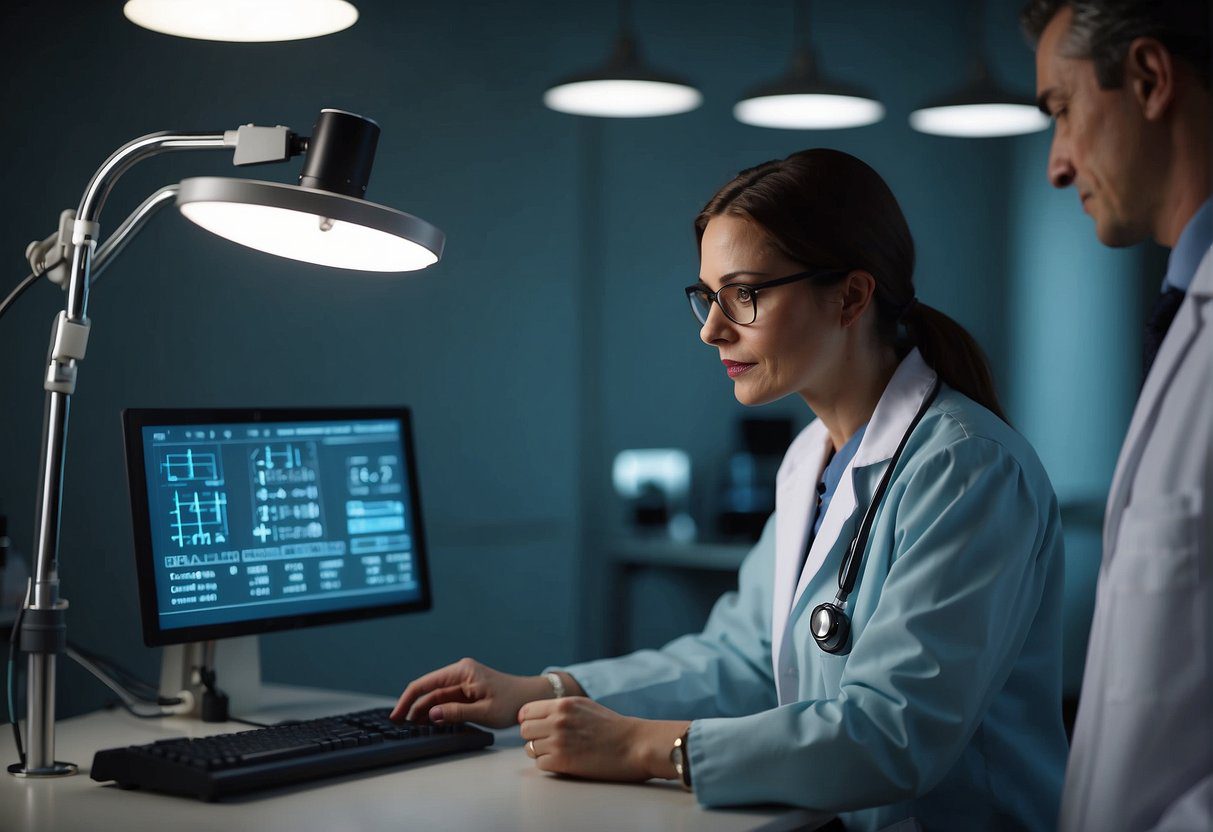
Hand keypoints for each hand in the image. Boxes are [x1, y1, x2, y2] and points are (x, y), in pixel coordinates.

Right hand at [390, 658, 551, 727]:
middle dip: (414, 707)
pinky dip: (436, 711)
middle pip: (428, 690)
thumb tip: (430, 714)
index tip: (396, 715)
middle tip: (401, 726)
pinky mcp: (467, 690)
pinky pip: (446, 700)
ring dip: (424, 711)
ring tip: (411, 727)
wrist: (533, 698)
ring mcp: (463, 681)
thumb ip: (455, 712)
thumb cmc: (512, 702)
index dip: (408, 699)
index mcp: (462, 671)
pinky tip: (428, 723)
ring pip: (436, 697)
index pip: (425, 684)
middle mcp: (460, 672)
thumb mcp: (484, 711)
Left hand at [518, 697, 689, 782]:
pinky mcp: (562, 762)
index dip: (530, 721)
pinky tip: (566, 762)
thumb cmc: (613, 727)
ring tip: (561, 753)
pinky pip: (540, 765)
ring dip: (542, 753)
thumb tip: (535, 715)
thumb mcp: (584, 706)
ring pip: (530, 749)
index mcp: (563, 704)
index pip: (526, 711)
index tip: (538, 728)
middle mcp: (557, 720)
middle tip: (550, 743)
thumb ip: (560, 708)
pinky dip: (550, 765)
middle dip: (534, 737)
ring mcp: (558, 741)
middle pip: (525, 730)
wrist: (635, 745)